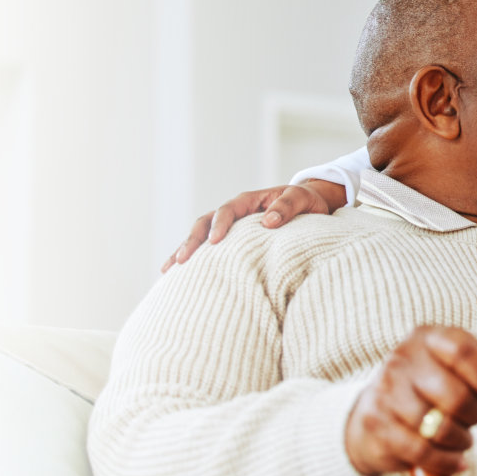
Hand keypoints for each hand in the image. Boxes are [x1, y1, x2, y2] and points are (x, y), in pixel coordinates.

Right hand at [161, 180, 344, 271]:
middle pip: (204, 224)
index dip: (219, 225)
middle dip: (192, 241)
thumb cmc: (306, 202)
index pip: (227, 211)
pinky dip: (194, 261)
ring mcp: (229, 228)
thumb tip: (268, 222)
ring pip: (200, 237)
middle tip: (181, 260)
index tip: (215, 242)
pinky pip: (208, 250)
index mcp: (248, 201)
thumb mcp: (301, 199)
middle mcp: (234, 213)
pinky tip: (177, 276)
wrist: (309, 205)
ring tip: (167, 270)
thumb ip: (287, 207)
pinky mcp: (230, 242)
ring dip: (184, 251)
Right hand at [343, 326, 476, 475]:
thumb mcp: (461, 369)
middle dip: (473, 414)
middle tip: (472, 418)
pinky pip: (422, 452)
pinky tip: (455, 460)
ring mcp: (385, 392)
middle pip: (455, 395)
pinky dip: (447, 461)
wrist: (374, 411)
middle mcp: (402, 359)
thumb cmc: (431, 385)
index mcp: (428, 337)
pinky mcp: (376, 425)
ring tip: (459, 438)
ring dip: (460, 440)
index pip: (462, 350)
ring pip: (438, 428)